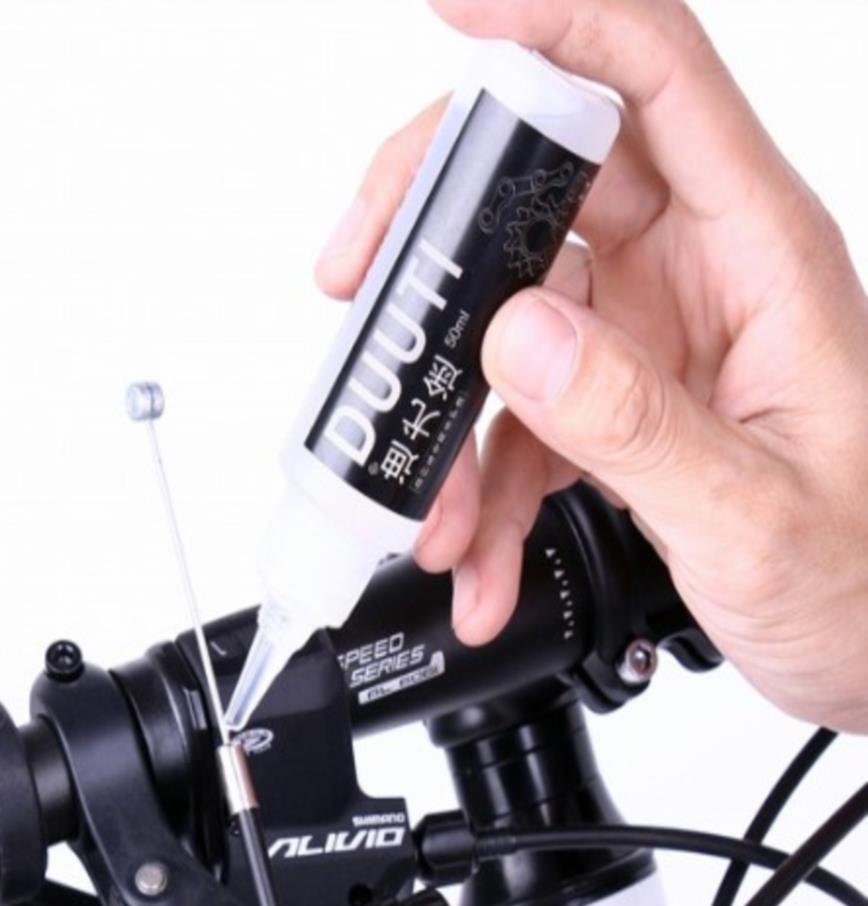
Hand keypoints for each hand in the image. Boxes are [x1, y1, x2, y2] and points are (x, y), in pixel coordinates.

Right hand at [316, 0, 867, 733]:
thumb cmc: (867, 575)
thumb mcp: (759, 516)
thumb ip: (637, 424)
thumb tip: (519, 334)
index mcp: (756, 253)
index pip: (654, 74)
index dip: (551, 19)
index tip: (452, 12)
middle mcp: (693, 274)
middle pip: (536, 179)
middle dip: (430, 229)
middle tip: (361, 289)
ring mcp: (644, 337)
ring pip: (500, 318)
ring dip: (445, 415)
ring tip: (439, 519)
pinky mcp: (612, 401)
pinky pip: (513, 418)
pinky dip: (478, 488)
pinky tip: (479, 558)